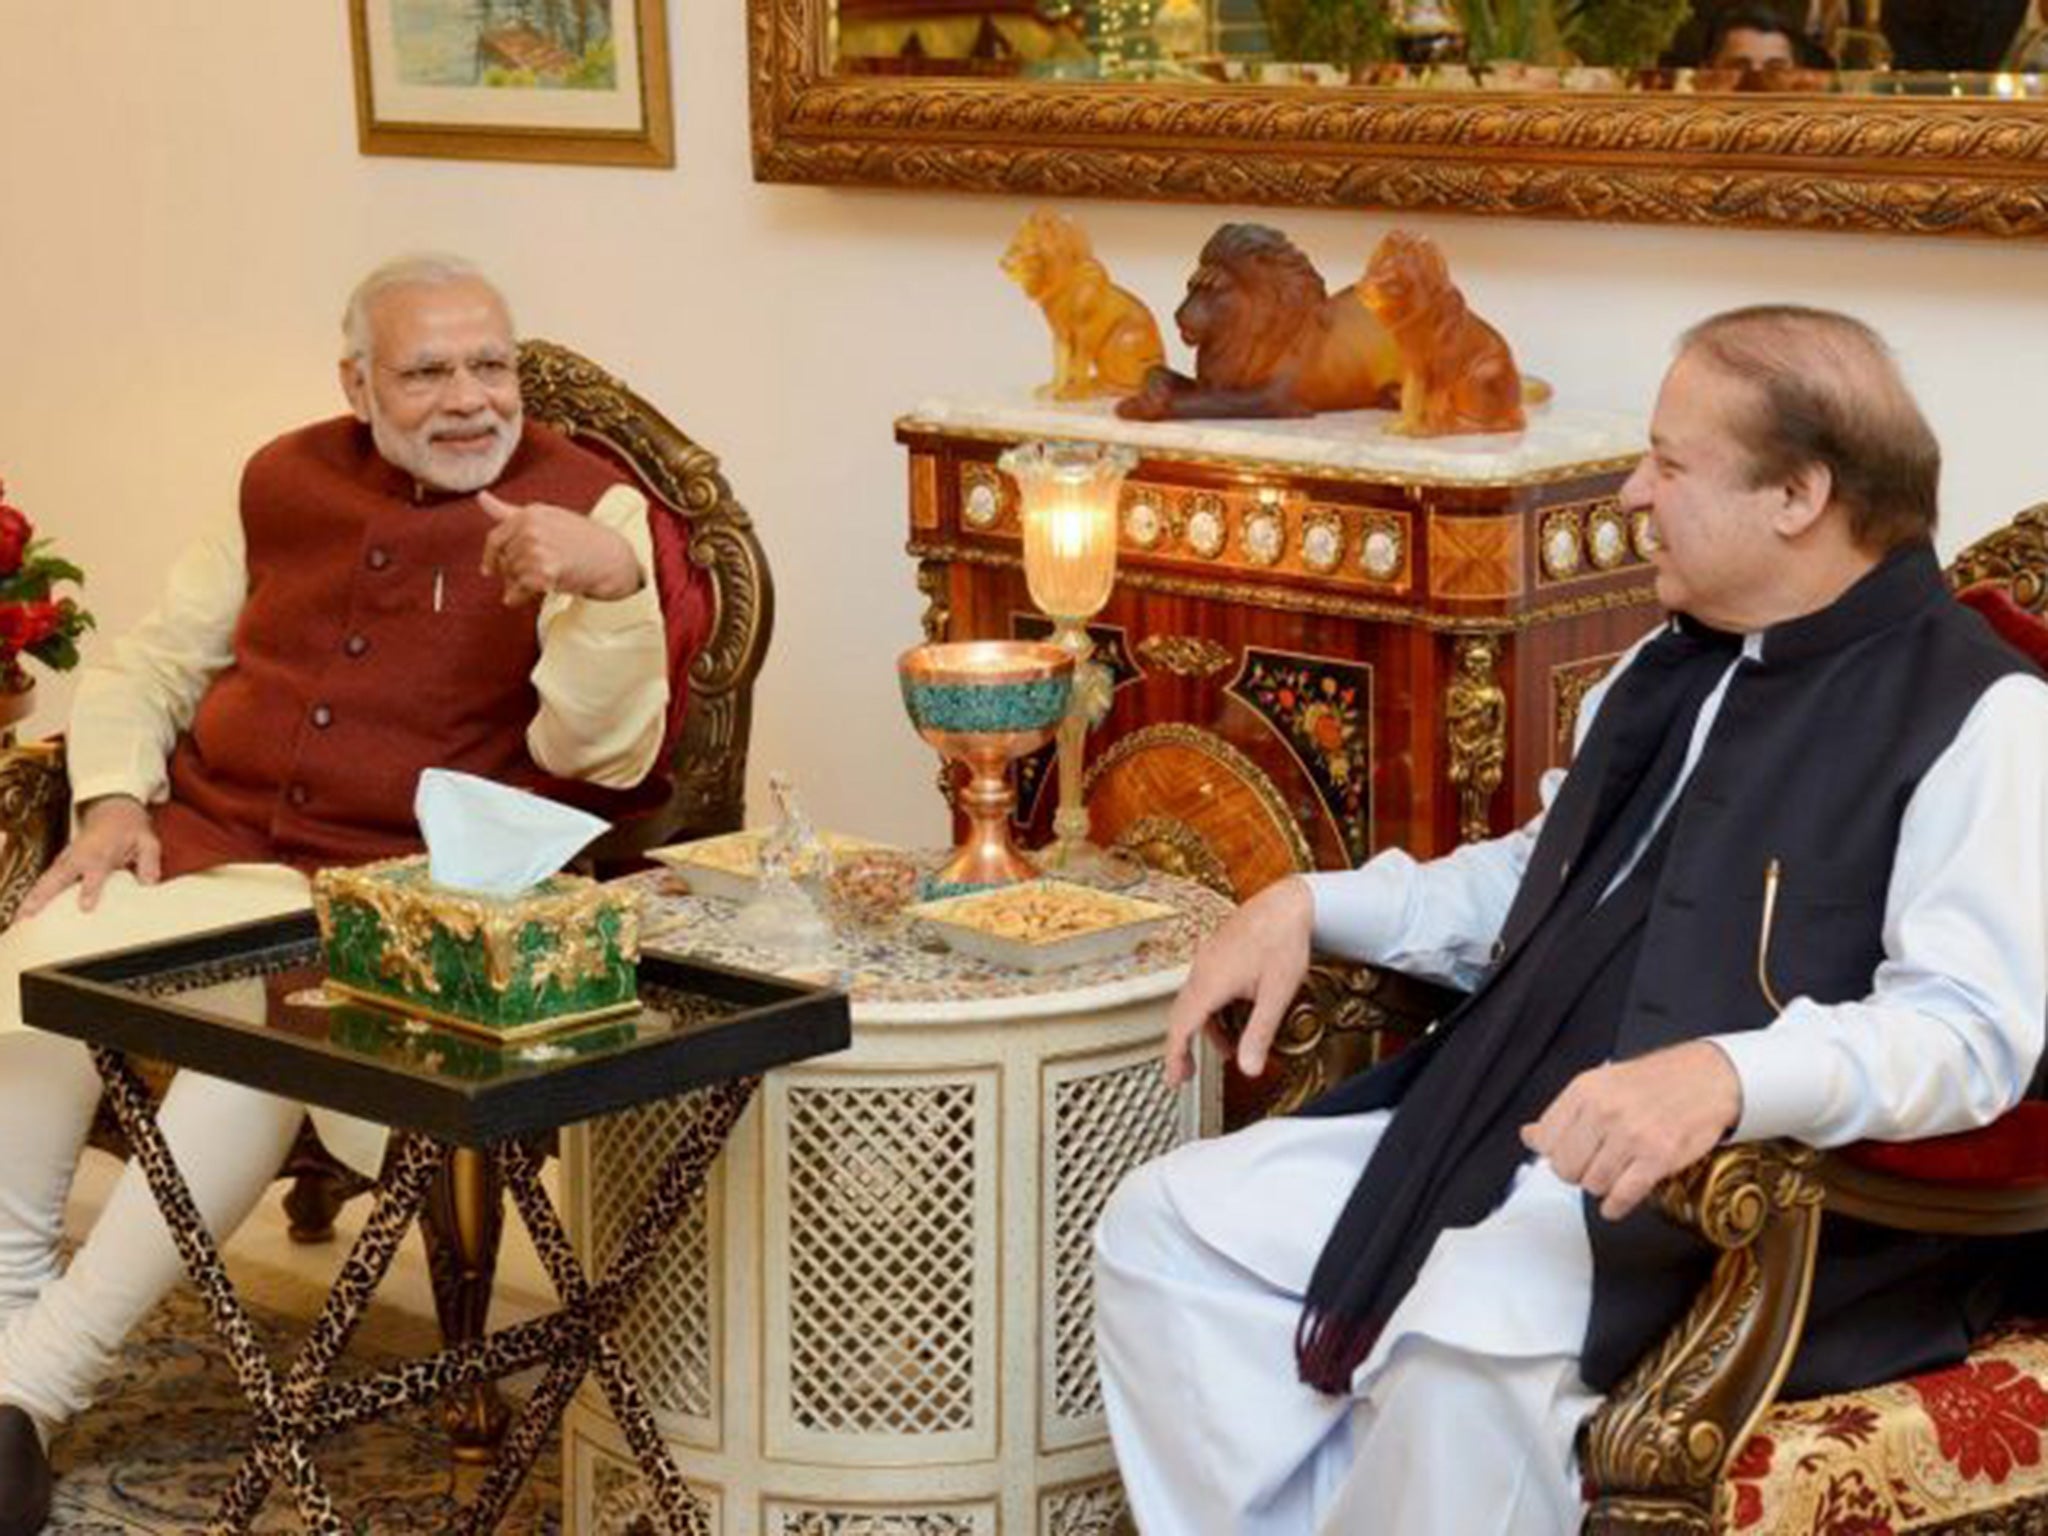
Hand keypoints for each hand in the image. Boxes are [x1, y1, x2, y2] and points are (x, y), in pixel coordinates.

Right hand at [19, 795, 160, 919]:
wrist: (113, 808)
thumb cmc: (131, 828)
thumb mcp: (147, 840)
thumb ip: (149, 861)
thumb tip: (148, 883)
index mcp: (103, 850)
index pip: (95, 872)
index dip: (90, 889)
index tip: (85, 907)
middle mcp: (81, 854)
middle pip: (60, 875)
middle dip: (46, 894)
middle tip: (31, 913)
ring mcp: (68, 856)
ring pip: (48, 877)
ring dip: (34, 895)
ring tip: (22, 915)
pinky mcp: (62, 860)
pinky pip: (47, 877)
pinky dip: (36, 891)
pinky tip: (27, 908)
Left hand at [477, 490, 642, 605]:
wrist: (610, 557)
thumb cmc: (580, 537)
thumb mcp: (545, 517)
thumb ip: (509, 511)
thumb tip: (481, 497)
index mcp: (529, 514)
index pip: (495, 538)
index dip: (491, 557)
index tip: (489, 570)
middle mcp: (530, 529)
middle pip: (504, 560)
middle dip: (512, 572)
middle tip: (529, 577)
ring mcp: (537, 550)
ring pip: (512, 576)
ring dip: (519, 585)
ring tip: (539, 582)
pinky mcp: (545, 571)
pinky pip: (520, 589)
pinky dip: (520, 597)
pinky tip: (531, 595)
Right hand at [1161, 876, 1312, 1089]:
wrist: (1290, 902)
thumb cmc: (1284, 940)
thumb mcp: (1276, 995)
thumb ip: (1259, 1034)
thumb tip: (1250, 1068)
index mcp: (1211, 982)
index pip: (1181, 1028)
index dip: (1175, 1057)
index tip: (1175, 1079)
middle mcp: (1202, 969)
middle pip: (1181, 1015)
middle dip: (1184, 1046)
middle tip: (1188, 1073)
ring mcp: (1208, 957)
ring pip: (1195, 1000)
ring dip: (1205, 1028)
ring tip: (1227, 1048)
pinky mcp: (1217, 951)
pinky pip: (1204, 986)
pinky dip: (1212, 1009)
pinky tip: (1234, 1014)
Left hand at [1521, 1040, 1743, 1220]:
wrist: (1707, 1078)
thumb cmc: (1654, 1081)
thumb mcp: (1600, 1084)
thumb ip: (1564, 1113)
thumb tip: (1530, 1136)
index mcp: (1584, 1091)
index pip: (1544, 1140)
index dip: (1555, 1154)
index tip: (1566, 1155)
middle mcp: (1604, 1112)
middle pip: (1565, 1167)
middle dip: (1576, 1173)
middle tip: (1592, 1166)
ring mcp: (1631, 1135)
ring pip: (1592, 1184)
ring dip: (1601, 1187)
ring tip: (1614, 1174)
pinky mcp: (1658, 1157)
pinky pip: (1623, 1195)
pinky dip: (1616, 1206)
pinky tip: (1616, 1203)